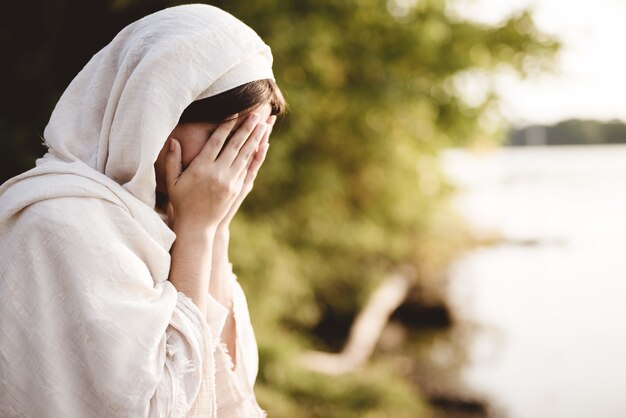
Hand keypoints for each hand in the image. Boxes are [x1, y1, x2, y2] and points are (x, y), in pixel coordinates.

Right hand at [164, 113, 268, 231]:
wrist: (197, 226)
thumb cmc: (181, 202)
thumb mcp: (172, 181)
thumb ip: (172, 160)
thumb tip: (173, 140)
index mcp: (201, 168)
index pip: (216, 142)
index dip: (226, 126)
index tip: (235, 112)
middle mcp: (218, 173)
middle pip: (235, 146)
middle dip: (247, 128)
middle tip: (256, 113)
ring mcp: (230, 182)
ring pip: (246, 155)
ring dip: (256, 138)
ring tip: (264, 124)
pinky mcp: (238, 189)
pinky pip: (250, 168)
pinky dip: (258, 155)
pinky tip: (264, 145)